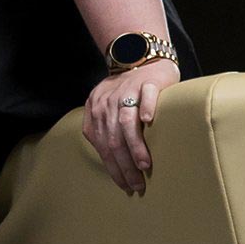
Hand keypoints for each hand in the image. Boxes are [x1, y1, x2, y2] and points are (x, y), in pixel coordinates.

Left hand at [83, 58, 178, 196]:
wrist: (141, 58)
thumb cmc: (126, 90)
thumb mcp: (106, 108)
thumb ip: (102, 129)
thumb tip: (108, 159)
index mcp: (96, 110)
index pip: (103, 145)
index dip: (113, 168)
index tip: (125, 186)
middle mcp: (108, 102)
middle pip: (114, 138)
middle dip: (124, 165)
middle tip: (137, 184)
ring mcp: (128, 91)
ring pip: (127, 122)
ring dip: (135, 146)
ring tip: (144, 166)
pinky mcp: (147, 83)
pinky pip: (145, 96)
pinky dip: (145, 108)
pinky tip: (148, 122)